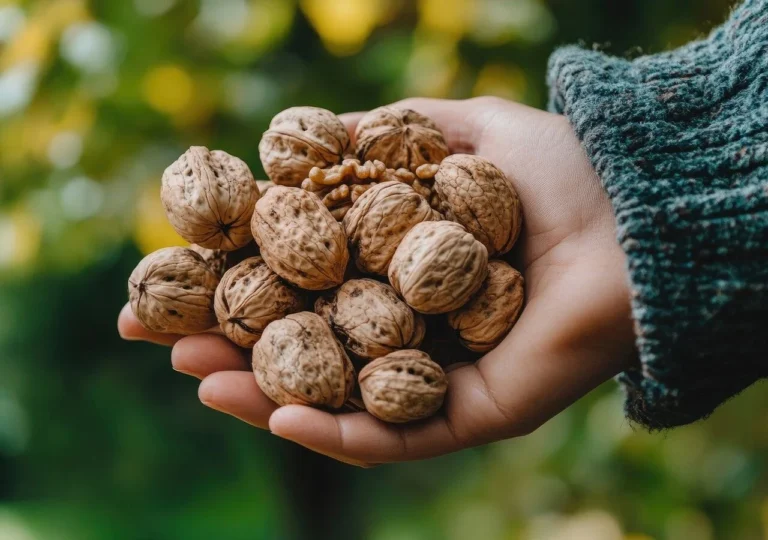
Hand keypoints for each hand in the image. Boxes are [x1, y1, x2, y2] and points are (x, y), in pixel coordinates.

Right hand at [118, 97, 636, 466]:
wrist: (642, 215)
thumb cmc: (558, 171)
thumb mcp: (459, 135)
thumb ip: (387, 138)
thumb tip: (305, 133)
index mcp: (400, 268)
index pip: (302, 284)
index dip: (238, 281)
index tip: (175, 275)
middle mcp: (412, 327)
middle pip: (307, 348)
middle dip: (233, 345)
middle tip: (163, 341)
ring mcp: (440, 376)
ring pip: (338, 400)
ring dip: (263, 396)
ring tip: (198, 381)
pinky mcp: (476, 416)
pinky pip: (397, 438)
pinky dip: (336, 434)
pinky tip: (279, 418)